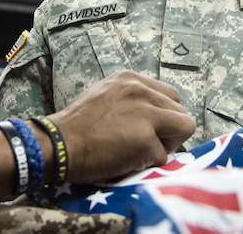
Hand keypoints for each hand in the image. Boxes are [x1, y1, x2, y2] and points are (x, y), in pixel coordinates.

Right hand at [48, 70, 194, 183]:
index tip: (148, 128)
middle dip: (168, 130)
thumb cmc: (76, 126)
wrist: (58, 144)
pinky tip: (126, 160)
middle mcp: (141, 90)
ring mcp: (146, 113)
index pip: (169, 95)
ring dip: (166, 144)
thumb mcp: (106, 96)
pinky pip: (163, 156)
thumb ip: (131, 100)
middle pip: (180, 111)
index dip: (163, 116)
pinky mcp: (146, 139)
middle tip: (145, 143)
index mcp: (130, 79)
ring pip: (185, 127)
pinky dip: (148, 163)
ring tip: (140, 151)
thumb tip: (155, 117)